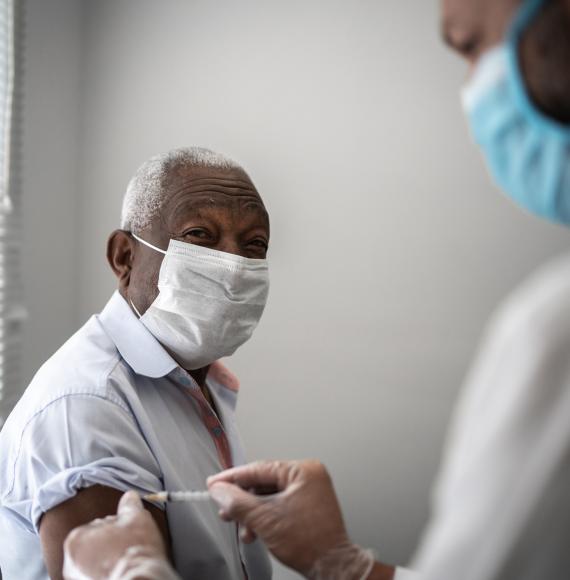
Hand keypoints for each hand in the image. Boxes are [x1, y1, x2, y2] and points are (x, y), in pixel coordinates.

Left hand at [63, 491, 177, 579]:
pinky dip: (110, 574)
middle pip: (96, 546)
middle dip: (112, 545)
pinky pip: (100, 576)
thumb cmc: (133, 550)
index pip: (100, 525)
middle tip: (129, 547)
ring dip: (111, 561)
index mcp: (76, 539)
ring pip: (99, 564)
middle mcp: (70, 563)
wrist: (138, 579)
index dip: (118, 527)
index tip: (128, 533)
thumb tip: (129, 496)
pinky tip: (123, 571)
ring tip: (127, 561)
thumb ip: (130, 505)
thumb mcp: (136, 518)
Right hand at [207, 460, 382, 578]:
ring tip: (239, 525)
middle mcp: (308, 476)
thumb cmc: (310, 542)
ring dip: (252, 511)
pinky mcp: (308, 506)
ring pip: (270, 495)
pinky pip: (280, 504)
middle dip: (242, 500)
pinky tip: (254, 530)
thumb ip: (237, 502)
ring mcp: (310, 491)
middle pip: (264, 482)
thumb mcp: (264, 519)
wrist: (332, 566)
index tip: (214, 483)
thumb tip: (219, 490)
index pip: (259, 468)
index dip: (233, 478)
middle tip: (224, 508)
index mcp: (303, 470)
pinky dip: (265, 516)